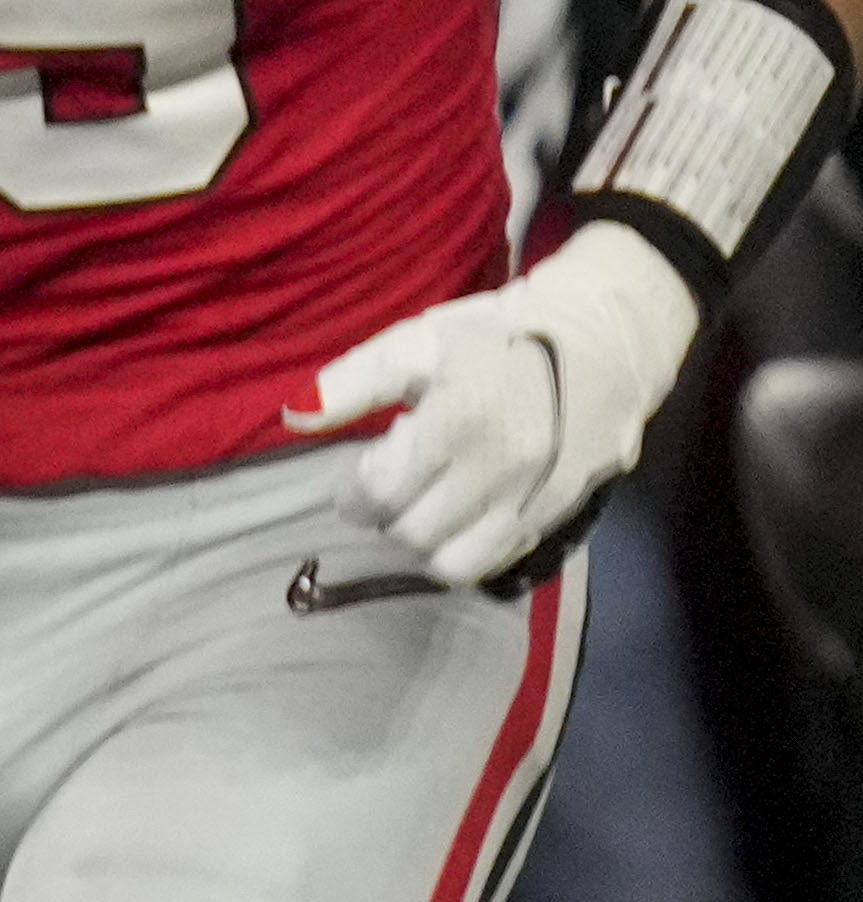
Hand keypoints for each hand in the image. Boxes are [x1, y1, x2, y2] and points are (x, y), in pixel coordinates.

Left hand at [289, 224, 695, 587]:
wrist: (608, 342)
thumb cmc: (498, 336)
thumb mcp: (417, 342)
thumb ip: (350, 382)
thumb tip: (294, 415)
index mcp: (457, 423)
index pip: (378, 493)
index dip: (353, 492)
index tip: (358, 475)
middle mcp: (500, 471)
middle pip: (412, 534)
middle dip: (387, 515)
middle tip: (392, 485)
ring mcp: (535, 499)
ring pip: (455, 564)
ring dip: (426, 542)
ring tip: (425, 505)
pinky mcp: (561, 514)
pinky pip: (500, 559)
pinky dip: (469, 548)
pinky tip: (463, 514)